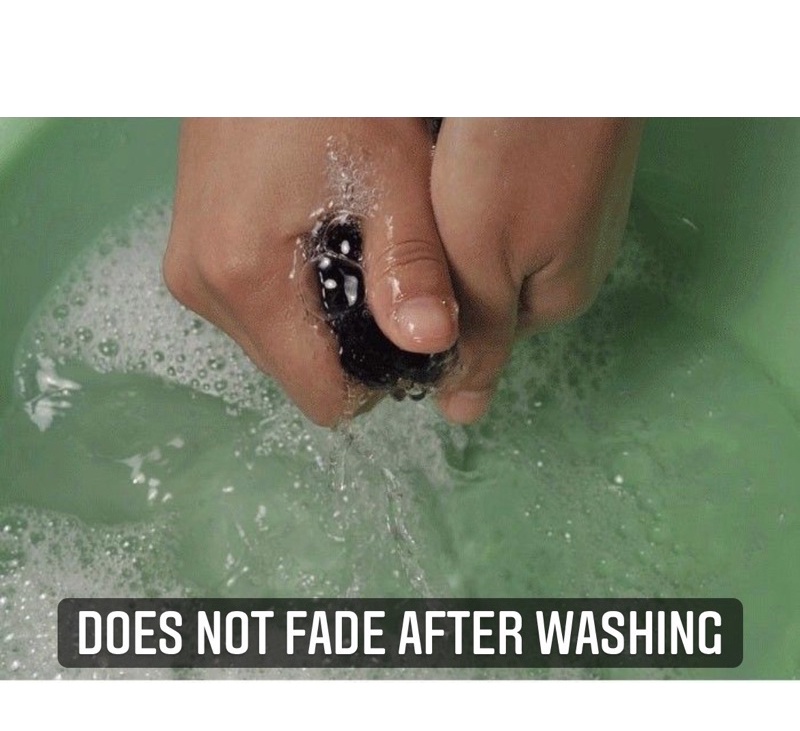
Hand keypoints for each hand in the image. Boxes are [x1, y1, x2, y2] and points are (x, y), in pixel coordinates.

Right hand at [163, 118, 458, 425]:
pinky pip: (256, 311)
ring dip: (323, 321)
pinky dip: (296, 296)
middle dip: (351, 349)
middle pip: (297, 374)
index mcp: (247, 278)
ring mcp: (192, 272)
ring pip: (278, 346)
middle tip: (389, 285)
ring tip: (355, 253)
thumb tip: (430, 343)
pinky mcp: (195, 255)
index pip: (320, 397)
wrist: (269, 42)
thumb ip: (412, 267)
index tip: (408, 338)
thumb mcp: (392, 175)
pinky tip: (322, 244)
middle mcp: (204, 286)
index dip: (376, 383)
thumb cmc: (329, 92)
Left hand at [430, 118, 643, 422]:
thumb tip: (465, 415)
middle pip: (482, 292)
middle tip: (418, 233)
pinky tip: (460, 170)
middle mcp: (568, 263)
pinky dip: (470, 194)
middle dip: (444, 270)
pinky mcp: (555, 175)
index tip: (403, 288)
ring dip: (455, 230)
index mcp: (554, 297)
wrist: (561, 52)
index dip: (435, 319)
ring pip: (486, 246)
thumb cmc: (522, 151)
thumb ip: (475, 339)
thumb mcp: (484, 262)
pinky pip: (499, 204)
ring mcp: (567, 215)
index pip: (479, 340)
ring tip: (438, 199)